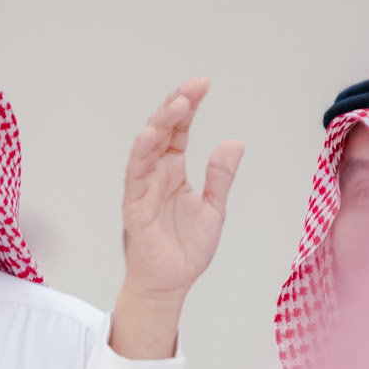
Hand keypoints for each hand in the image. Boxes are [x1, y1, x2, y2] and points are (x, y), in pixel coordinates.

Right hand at [110, 79, 244, 358]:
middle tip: (193, 88)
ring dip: (159, 124)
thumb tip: (234, 143)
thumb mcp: (214, 207)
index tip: (203, 85)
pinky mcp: (134, 207)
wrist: (172, 284)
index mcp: (174, 171)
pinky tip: (150, 136)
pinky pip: (135, 176)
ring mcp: (143, 188)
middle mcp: (156, 174)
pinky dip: (141, 155)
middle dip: (175, 107)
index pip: (179, 131)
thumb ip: (220, 176)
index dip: (189, 107)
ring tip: (177, 105)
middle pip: (162, 131)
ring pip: (147, 148)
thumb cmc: (186, 249)